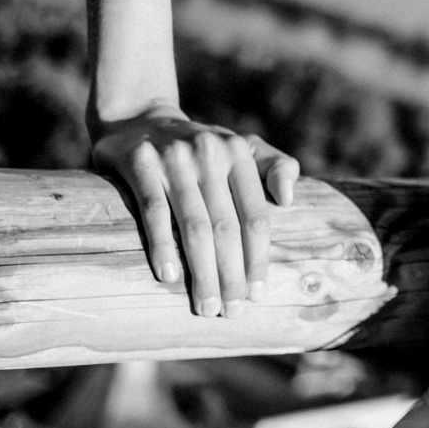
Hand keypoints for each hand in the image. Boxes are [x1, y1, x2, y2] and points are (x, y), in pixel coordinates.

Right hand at [91, 110, 300, 316]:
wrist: (139, 117)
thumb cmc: (199, 147)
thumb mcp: (241, 147)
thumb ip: (275, 167)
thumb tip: (288, 199)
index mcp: (239, 153)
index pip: (255, 216)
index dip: (258, 257)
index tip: (258, 293)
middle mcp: (210, 153)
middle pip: (226, 228)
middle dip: (231, 274)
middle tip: (232, 311)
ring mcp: (174, 158)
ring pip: (194, 226)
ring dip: (202, 271)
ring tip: (206, 306)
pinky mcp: (140, 163)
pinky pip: (154, 211)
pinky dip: (162, 245)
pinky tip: (169, 276)